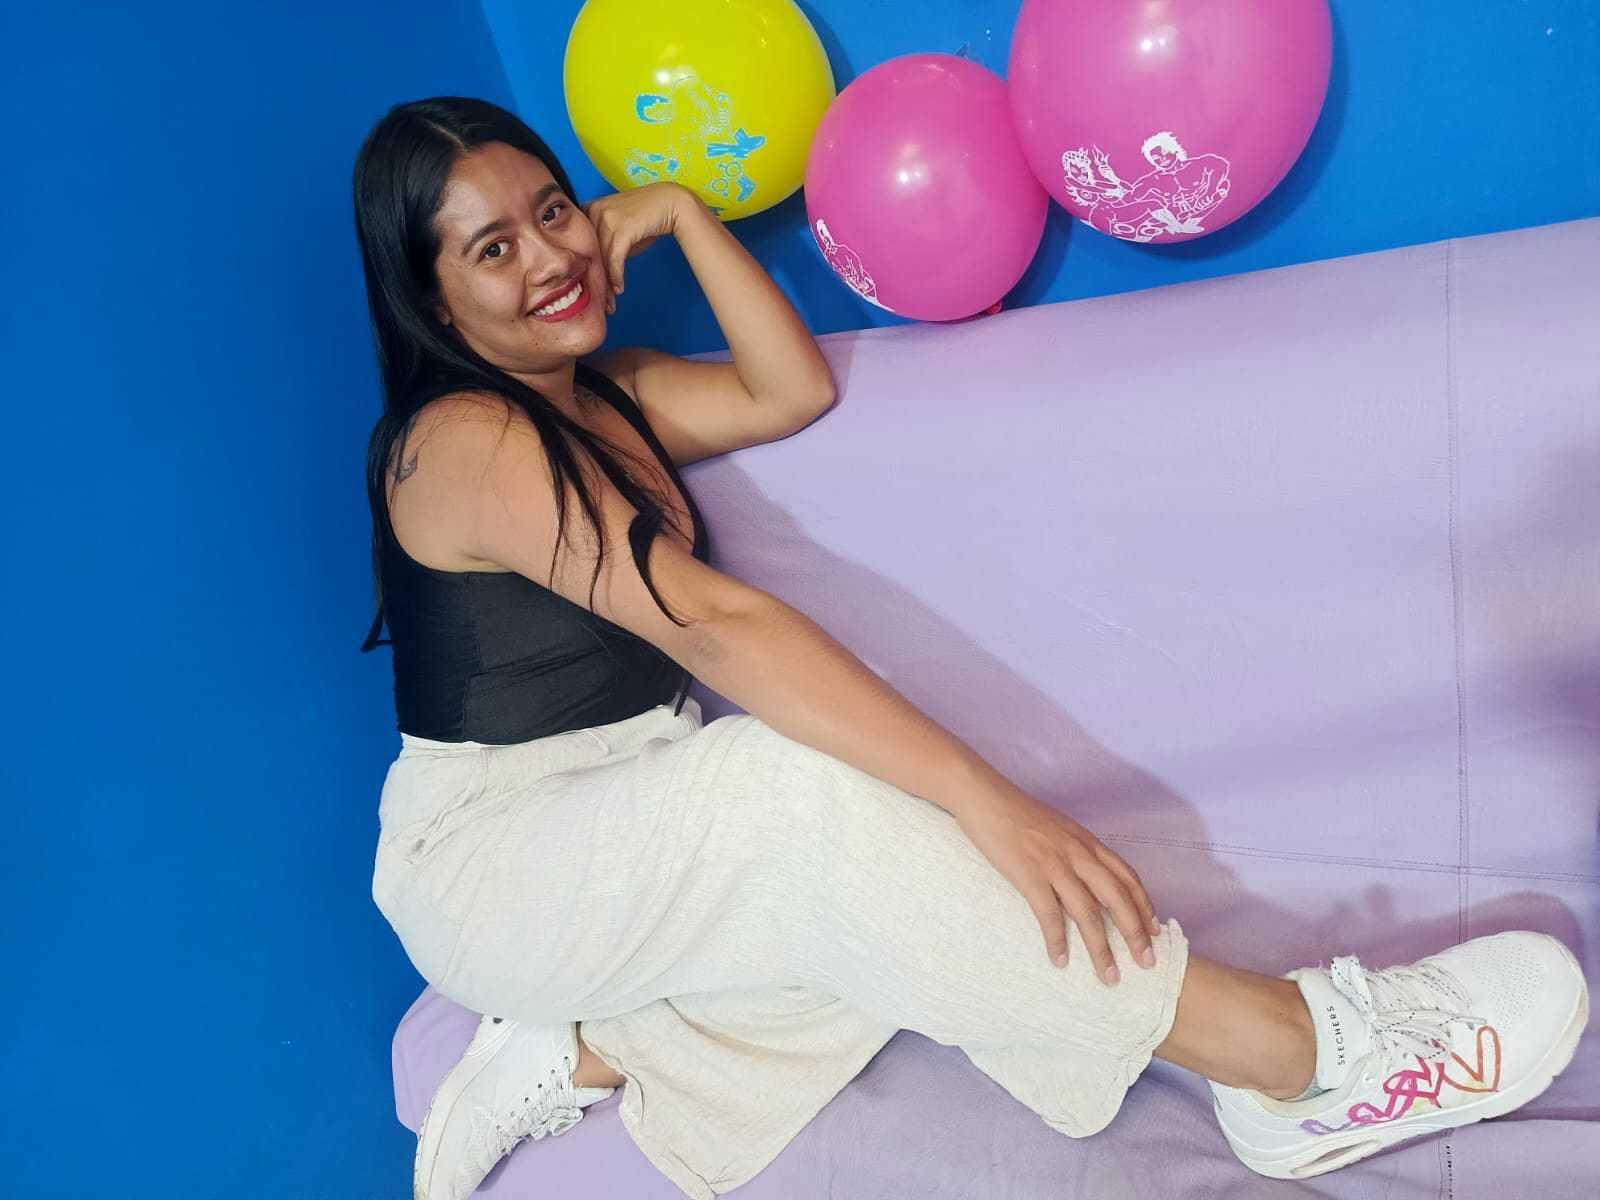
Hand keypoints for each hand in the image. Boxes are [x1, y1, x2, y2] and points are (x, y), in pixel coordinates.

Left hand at [582, 182, 689, 313]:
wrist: (670, 203)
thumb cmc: (646, 218)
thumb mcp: (619, 227)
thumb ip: (604, 244)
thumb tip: (595, 270)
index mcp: (590, 208)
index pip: (581, 245)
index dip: (586, 269)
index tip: (591, 288)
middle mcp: (594, 210)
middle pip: (590, 253)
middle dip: (595, 281)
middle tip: (600, 301)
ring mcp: (607, 217)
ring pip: (601, 258)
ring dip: (606, 284)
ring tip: (610, 302)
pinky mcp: (622, 227)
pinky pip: (615, 258)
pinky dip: (617, 276)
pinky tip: (619, 288)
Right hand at [954, 788, 1160, 984]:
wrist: (985, 797)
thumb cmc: (1018, 812)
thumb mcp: (1059, 827)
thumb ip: (1076, 849)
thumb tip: (1087, 875)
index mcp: (1087, 842)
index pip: (1127, 877)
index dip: (1144, 906)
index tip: (1155, 931)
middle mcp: (1078, 853)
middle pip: (1117, 898)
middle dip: (1135, 933)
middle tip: (1146, 962)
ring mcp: (1054, 864)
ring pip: (1088, 912)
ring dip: (1101, 948)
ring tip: (1108, 976)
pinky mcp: (1029, 874)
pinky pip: (1048, 914)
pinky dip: (1056, 940)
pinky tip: (1059, 960)